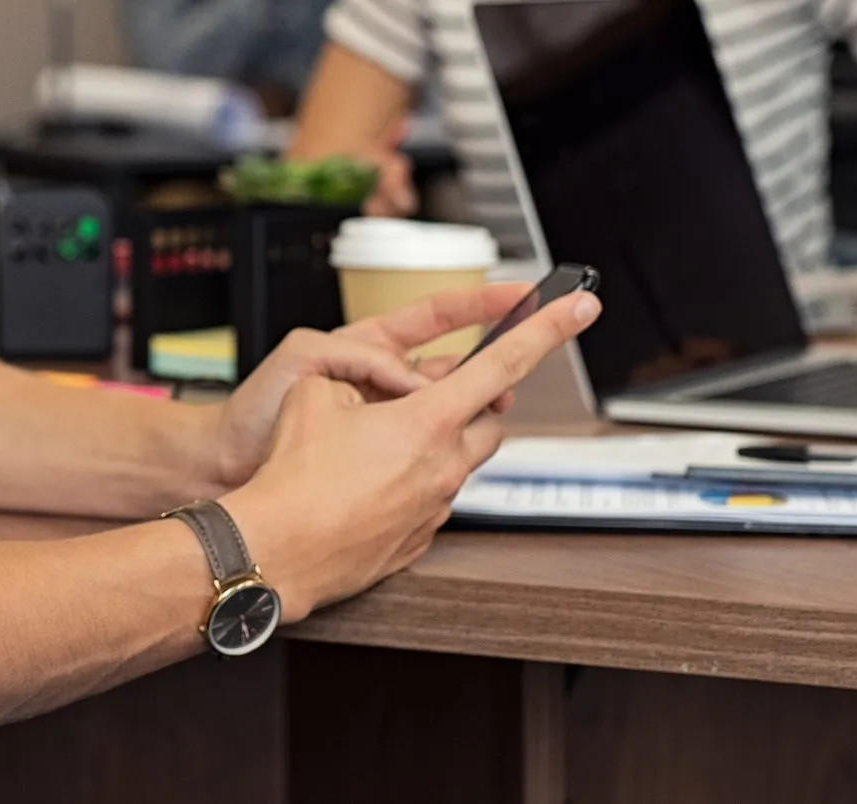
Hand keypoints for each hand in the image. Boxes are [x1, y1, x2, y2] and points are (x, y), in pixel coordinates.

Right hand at [220, 288, 596, 621]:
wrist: (277, 549)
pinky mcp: (417, 541)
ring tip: (382, 445)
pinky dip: (409, 485)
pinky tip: (364, 486)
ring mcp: (434, 507)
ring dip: (437, 446)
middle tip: (436, 396)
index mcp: (427, 421)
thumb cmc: (293, 478)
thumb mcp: (315, 393)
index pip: (503, 363)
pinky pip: (430, 501)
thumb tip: (361, 384)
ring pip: (460, 464)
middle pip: (489, 422)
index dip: (547, 329)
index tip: (579, 308)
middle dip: (473, 404)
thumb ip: (353, 375)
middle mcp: (443, 465)